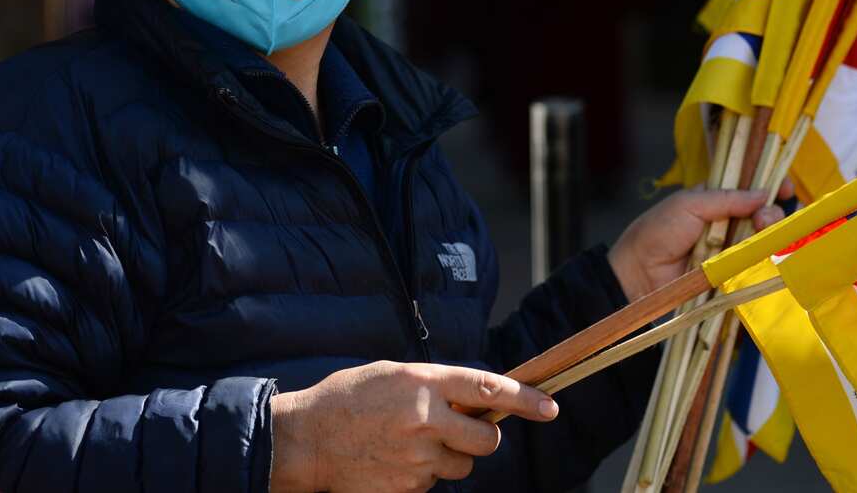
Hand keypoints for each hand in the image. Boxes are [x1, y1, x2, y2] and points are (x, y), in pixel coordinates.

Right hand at [269, 360, 558, 492]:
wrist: (305, 440)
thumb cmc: (349, 399)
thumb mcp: (394, 375)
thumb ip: (436, 386)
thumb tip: (474, 400)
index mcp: (424, 383)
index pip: (489, 389)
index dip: (526, 399)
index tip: (551, 406)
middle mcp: (425, 420)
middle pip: (486, 439)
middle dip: (483, 436)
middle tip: (463, 429)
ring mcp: (416, 458)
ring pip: (462, 465)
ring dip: (450, 456)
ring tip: (412, 442)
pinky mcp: (406, 488)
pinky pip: (433, 483)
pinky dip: (423, 474)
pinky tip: (395, 460)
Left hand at [607, 186, 790, 301]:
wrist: (638, 275)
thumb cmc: (657, 232)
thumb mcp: (689, 204)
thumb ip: (727, 198)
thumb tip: (764, 193)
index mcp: (715, 200)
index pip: (749, 190)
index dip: (770, 188)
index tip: (786, 189)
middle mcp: (726, 224)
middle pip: (763, 215)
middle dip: (772, 213)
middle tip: (765, 219)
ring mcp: (729, 251)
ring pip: (763, 241)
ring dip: (769, 235)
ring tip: (762, 234)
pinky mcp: (730, 275)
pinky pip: (754, 267)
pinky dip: (763, 261)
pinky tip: (765, 256)